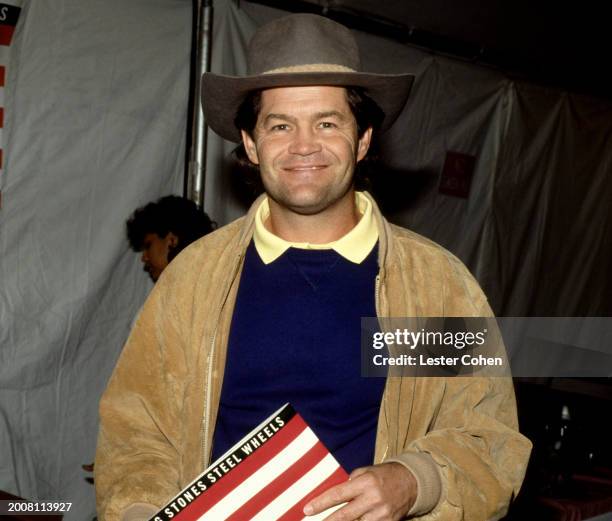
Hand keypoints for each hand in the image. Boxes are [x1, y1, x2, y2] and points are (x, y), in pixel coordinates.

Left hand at [303, 462, 417, 519]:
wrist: (411, 482)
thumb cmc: (384, 475)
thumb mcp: (367, 471)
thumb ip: (351, 481)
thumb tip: (336, 494)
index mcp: (365, 482)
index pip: (338, 494)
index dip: (321, 503)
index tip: (307, 510)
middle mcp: (373, 498)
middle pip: (345, 515)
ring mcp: (381, 513)